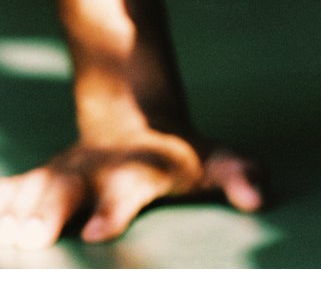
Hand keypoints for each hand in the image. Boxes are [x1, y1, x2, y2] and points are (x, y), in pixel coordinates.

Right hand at [0, 129, 264, 249]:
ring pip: (32, 189)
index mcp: (134, 172)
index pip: (124, 191)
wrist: (136, 120)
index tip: (96, 231)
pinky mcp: (39, 182)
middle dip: (50, 211)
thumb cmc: (178, 155)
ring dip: (16, 208)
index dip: (111, 209)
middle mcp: (92, 173)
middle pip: (67, 191)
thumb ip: (238, 175)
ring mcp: (62, 175)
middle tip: (35, 236)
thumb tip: (258, 198)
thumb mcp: (212, 161)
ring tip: (5, 231)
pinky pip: (10, 189)